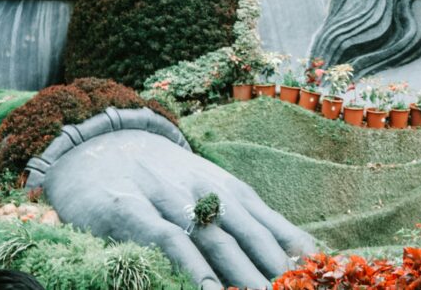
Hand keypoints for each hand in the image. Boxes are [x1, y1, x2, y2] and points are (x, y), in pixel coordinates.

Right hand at [41, 130, 315, 288]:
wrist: (100, 144)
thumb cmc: (165, 180)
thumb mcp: (212, 192)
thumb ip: (252, 220)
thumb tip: (303, 251)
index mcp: (230, 191)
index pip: (271, 225)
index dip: (295, 252)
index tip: (320, 273)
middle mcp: (206, 193)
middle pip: (249, 235)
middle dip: (274, 269)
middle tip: (293, 289)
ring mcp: (169, 200)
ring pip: (214, 239)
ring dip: (241, 272)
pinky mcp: (129, 210)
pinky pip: (166, 239)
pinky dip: (190, 264)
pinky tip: (208, 287)